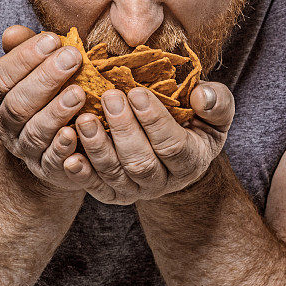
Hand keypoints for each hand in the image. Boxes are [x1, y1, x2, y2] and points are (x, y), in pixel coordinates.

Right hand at [0, 25, 87, 193]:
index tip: (53, 40)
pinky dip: (62, 148)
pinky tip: (75, 132)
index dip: (24, 58)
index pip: (0, 78)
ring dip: (56, 112)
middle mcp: (4, 126)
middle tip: (72, 58)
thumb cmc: (48, 94)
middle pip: (17, 105)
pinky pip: (52, 161)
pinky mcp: (48, 170)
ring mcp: (24, 151)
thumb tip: (13, 32)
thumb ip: (26, 50)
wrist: (58, 145)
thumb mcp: (36, 69)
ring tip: (79, 93)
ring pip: (34, 133)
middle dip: (45, 79)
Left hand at [61, 82, 233, 204]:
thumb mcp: (215, 112)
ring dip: (97, 148)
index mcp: (190, 161)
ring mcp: (134, 191)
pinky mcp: (111, 193)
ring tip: (83, 119)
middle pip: (141, 163)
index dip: (154, 121)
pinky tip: (68, 154)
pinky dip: (80, 174)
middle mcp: (162, 182)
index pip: (172, 145)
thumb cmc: (195, 122)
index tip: (136, 92)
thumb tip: (202, 95)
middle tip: (109, 96)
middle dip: (123, 130)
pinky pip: (95, 187)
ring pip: (115, 175)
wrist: (176, 153)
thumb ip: (217, 102)